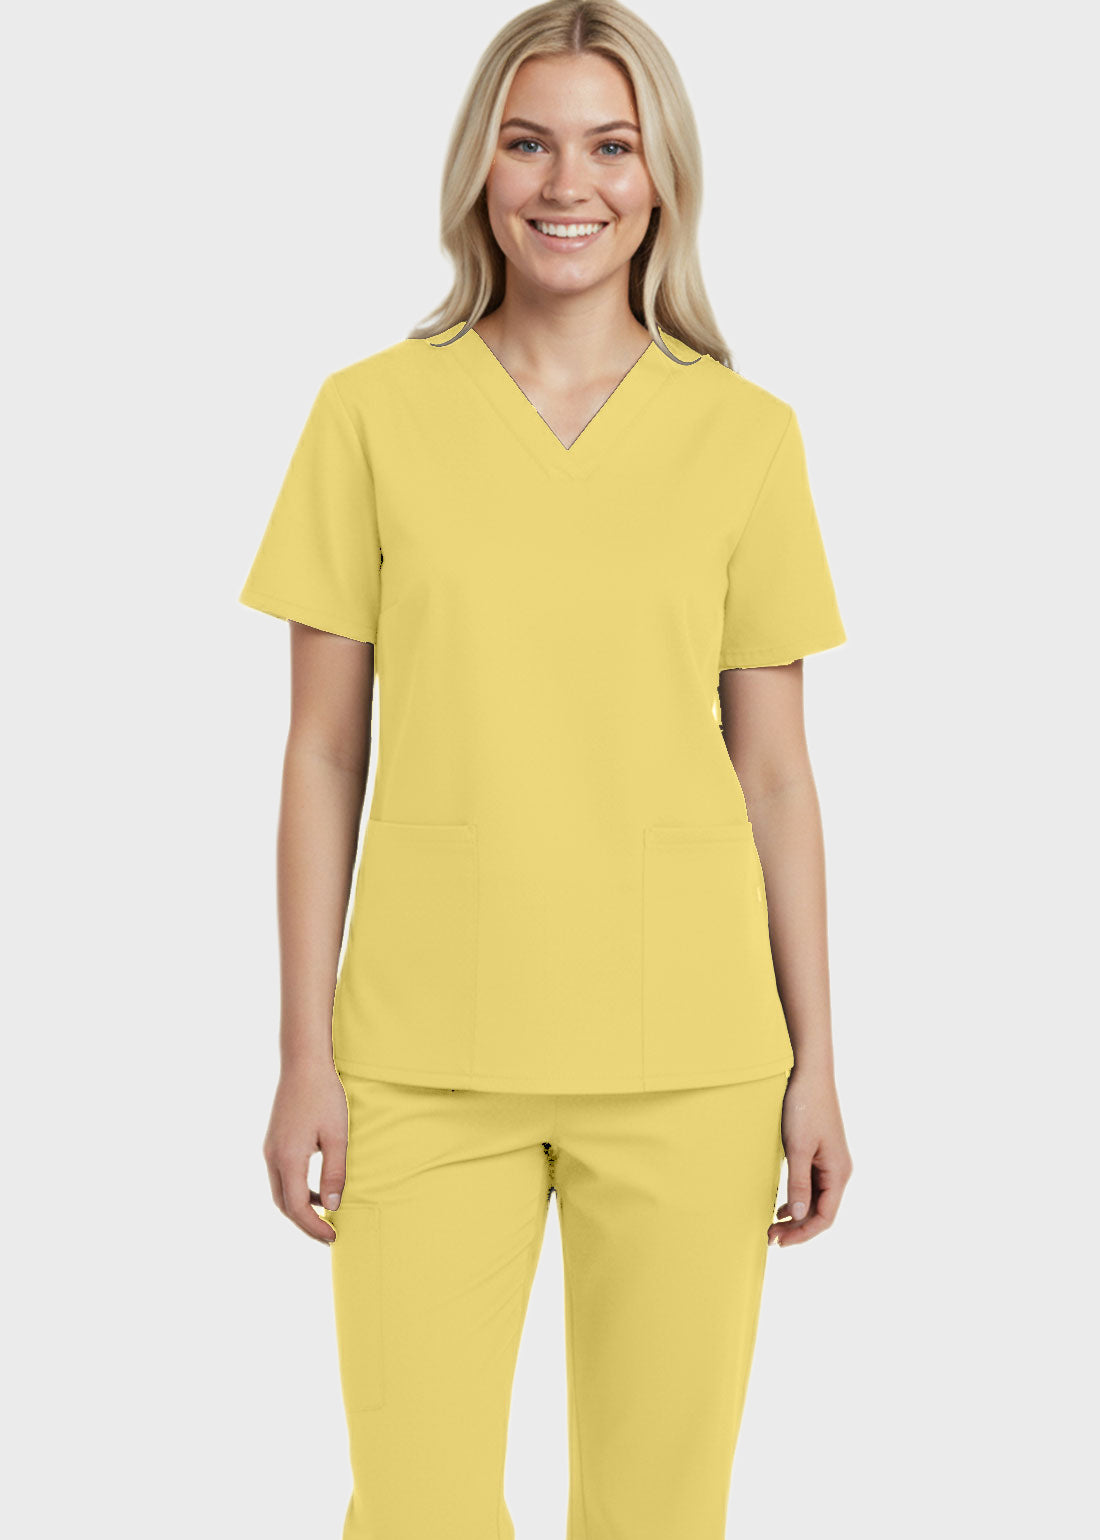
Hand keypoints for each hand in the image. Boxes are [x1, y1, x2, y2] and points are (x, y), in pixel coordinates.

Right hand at [262, 1057, 348, 1243]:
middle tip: (327, 1234)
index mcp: (288, 1158)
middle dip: (304, 1223)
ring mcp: (270, 1148)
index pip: (297, 1207)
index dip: (314, 1227)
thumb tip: (332, 1206)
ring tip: (324, 1216)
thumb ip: (335, 1172)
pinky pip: (282, 1176)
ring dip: (299, 1207)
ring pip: (280, 1191)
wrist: (303, 1064)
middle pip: (283, 1204)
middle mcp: (273, 1157)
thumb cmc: (324, 1096)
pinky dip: (296, 1190)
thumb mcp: (337, 1136)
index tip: (333, 1237)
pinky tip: (316, 1190)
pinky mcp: (273, 1141)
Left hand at [768, 1064, 852, 1246]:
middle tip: (770, 1237)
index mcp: (838, 1172)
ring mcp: (830, 1162)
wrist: (809, 1073)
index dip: (803, 1234)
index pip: (825, 1217)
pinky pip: (812, 1185)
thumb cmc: (803, 1107)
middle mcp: (839, 1170)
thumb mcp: (797, 1148)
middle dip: (797, 1228)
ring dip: (797, 1215)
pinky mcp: (820, 1152)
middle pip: (821, 1212)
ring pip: (816, 1199)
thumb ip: (798, 1183)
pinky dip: (798, 1199)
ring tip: (773, 1226)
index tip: (780, 1241)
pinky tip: (782, 1205)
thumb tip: (798, 1217)